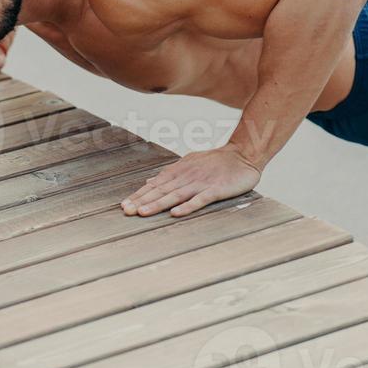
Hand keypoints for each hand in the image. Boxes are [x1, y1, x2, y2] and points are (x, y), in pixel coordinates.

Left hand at [120, 142, 261, 217]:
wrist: (243, 154)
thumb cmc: (216, 161)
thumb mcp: (189, 163)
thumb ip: (170, 173)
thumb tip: (150, 181)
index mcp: (180, 170)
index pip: (155, 184)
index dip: (139, 195)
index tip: (124, 205)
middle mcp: (186, 176)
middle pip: (161, 190)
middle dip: (142, 201)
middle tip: (125, 211)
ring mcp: (201, 183)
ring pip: (175, 195)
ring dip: (158, 204)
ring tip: (142, 213)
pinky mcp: (216, 189)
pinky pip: (199, 199)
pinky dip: (187, 206)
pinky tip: (175, 214)